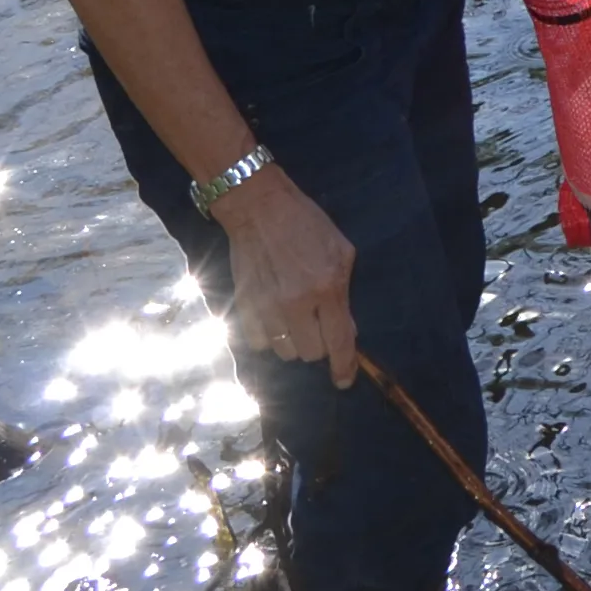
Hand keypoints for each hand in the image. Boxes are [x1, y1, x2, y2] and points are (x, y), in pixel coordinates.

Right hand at [214, 167, 364, 388]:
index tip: (344, 381)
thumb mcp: (342, 252)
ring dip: (294, 341)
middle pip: (311, 353)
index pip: (339, 341)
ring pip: (285, 351)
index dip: (344, 367)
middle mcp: (296, 304)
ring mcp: (267, 308)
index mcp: (327, 288)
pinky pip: (258, 343)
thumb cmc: (307, 226)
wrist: (259, 209)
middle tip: (318, 324)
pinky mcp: (244, 307)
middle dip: (320, 345)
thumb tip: (346, 330)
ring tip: (295, 317)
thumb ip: (345, 294)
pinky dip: (269, 337)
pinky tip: (274, 317)